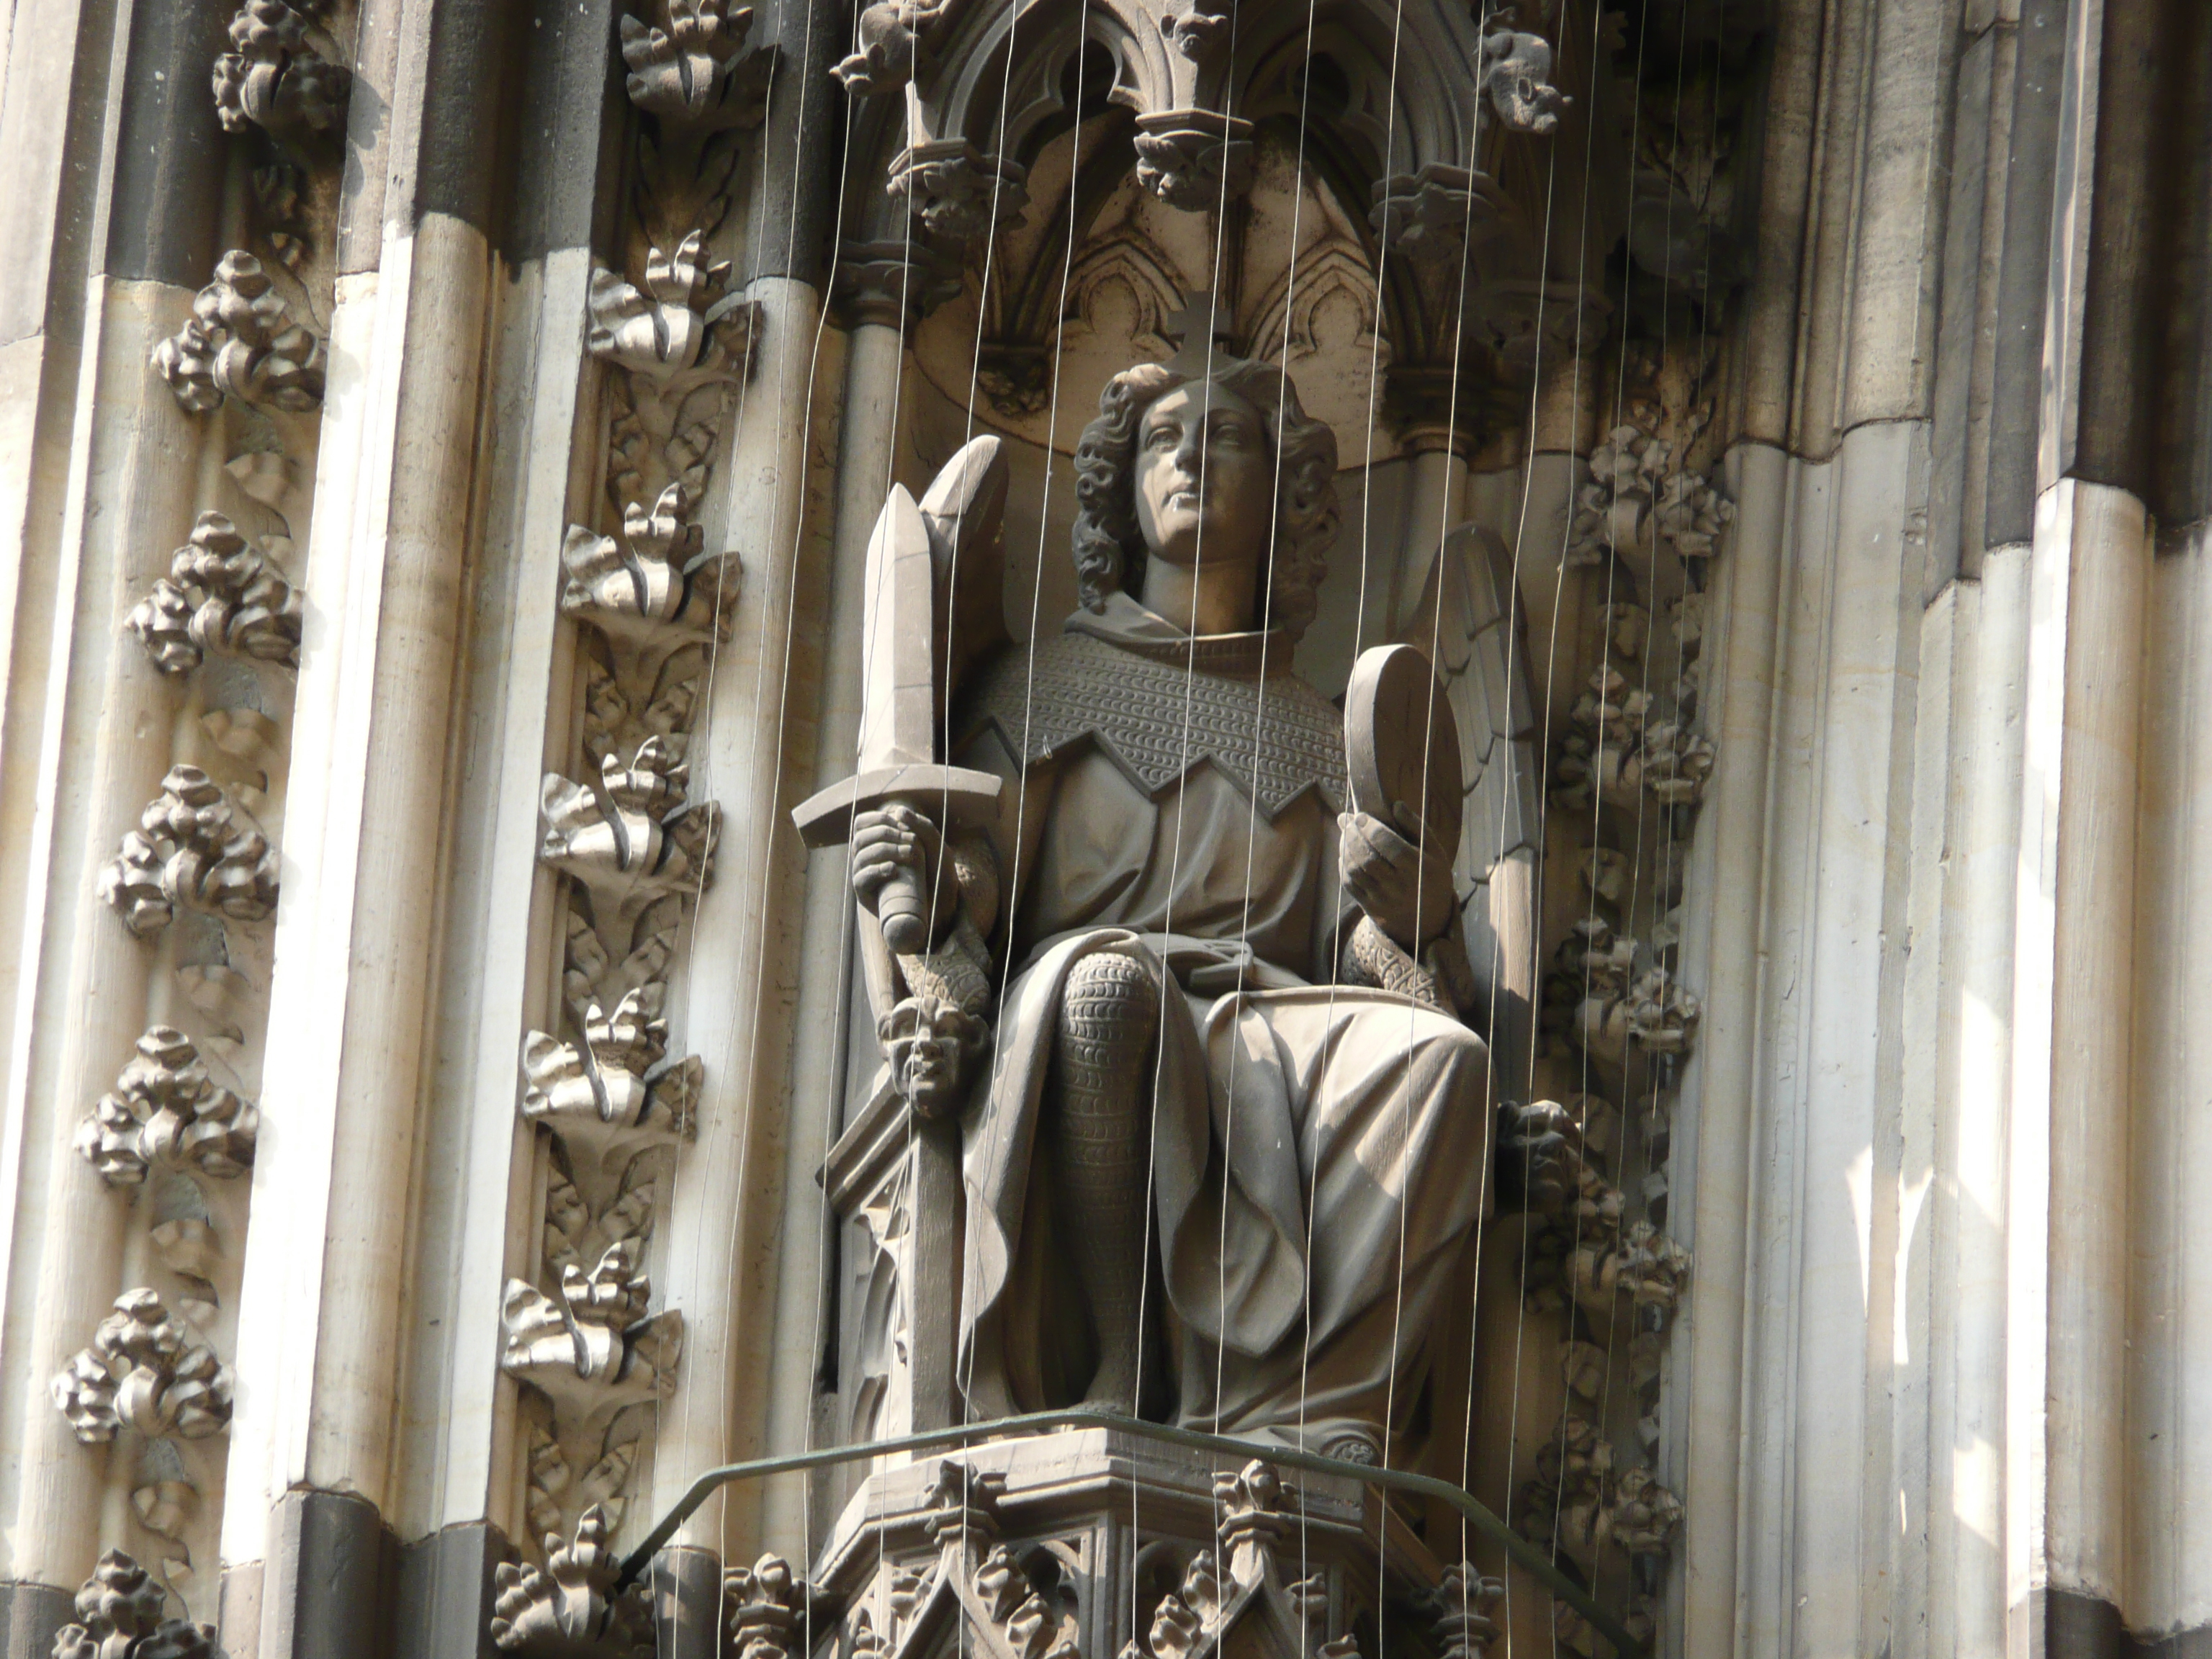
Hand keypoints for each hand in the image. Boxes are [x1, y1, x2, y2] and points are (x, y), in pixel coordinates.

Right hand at [851, 803, 957, 943]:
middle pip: (860, 838)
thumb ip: (922, 826)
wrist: (943, 905)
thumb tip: (898, 810)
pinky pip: (860, 879)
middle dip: (886, 834)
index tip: (901, 824)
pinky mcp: (867, 895)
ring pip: (860, 856)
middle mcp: (867, 858)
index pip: (862, 823)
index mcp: (877, 842)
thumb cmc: (937, 874)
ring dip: (886, 850)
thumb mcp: (936, 846)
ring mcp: (865, 876)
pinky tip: (893, 869)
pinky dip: (875, 871)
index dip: (878, 819)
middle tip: (912, 842)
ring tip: (910, 855)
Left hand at [1339, 808, 1455, 949]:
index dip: (1371, 828)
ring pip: (1355, 870)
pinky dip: (1344, 866)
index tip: (1360, 815)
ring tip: (1345, 833)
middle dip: (1353, 834)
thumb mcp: (1434, 851)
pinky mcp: (1371, 908)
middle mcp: (1400, 886)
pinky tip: (1345, 852)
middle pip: (1368, 857)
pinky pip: (1350, 884)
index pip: (1389, 845)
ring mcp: (1383, 899)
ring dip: (1345, 848)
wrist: (1429, 919)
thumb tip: (1396, 805)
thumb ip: (1416, 826)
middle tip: (1346, 819)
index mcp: (1418, 868)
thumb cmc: (1431, 876)